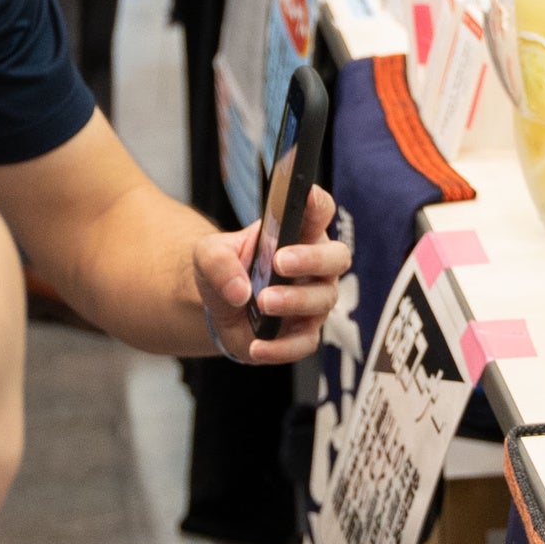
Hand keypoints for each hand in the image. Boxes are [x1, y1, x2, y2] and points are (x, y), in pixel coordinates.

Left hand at [204, 192, 353, 362]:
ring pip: (322, 300)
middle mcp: (315, 266)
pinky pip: (304, 343)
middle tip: (281, 262)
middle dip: (312, 259)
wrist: (218, 308)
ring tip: (263, 301)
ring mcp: (313, 301)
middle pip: (336, 258)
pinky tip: (257, 346)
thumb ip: (218, 261)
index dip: (317, 202)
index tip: (305, 196)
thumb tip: (240, 291)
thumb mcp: (208, 255)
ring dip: (293, 300)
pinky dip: (281, 347)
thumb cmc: (225, 270)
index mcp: (300, 233)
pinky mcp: (302, 333)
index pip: (319, 211)